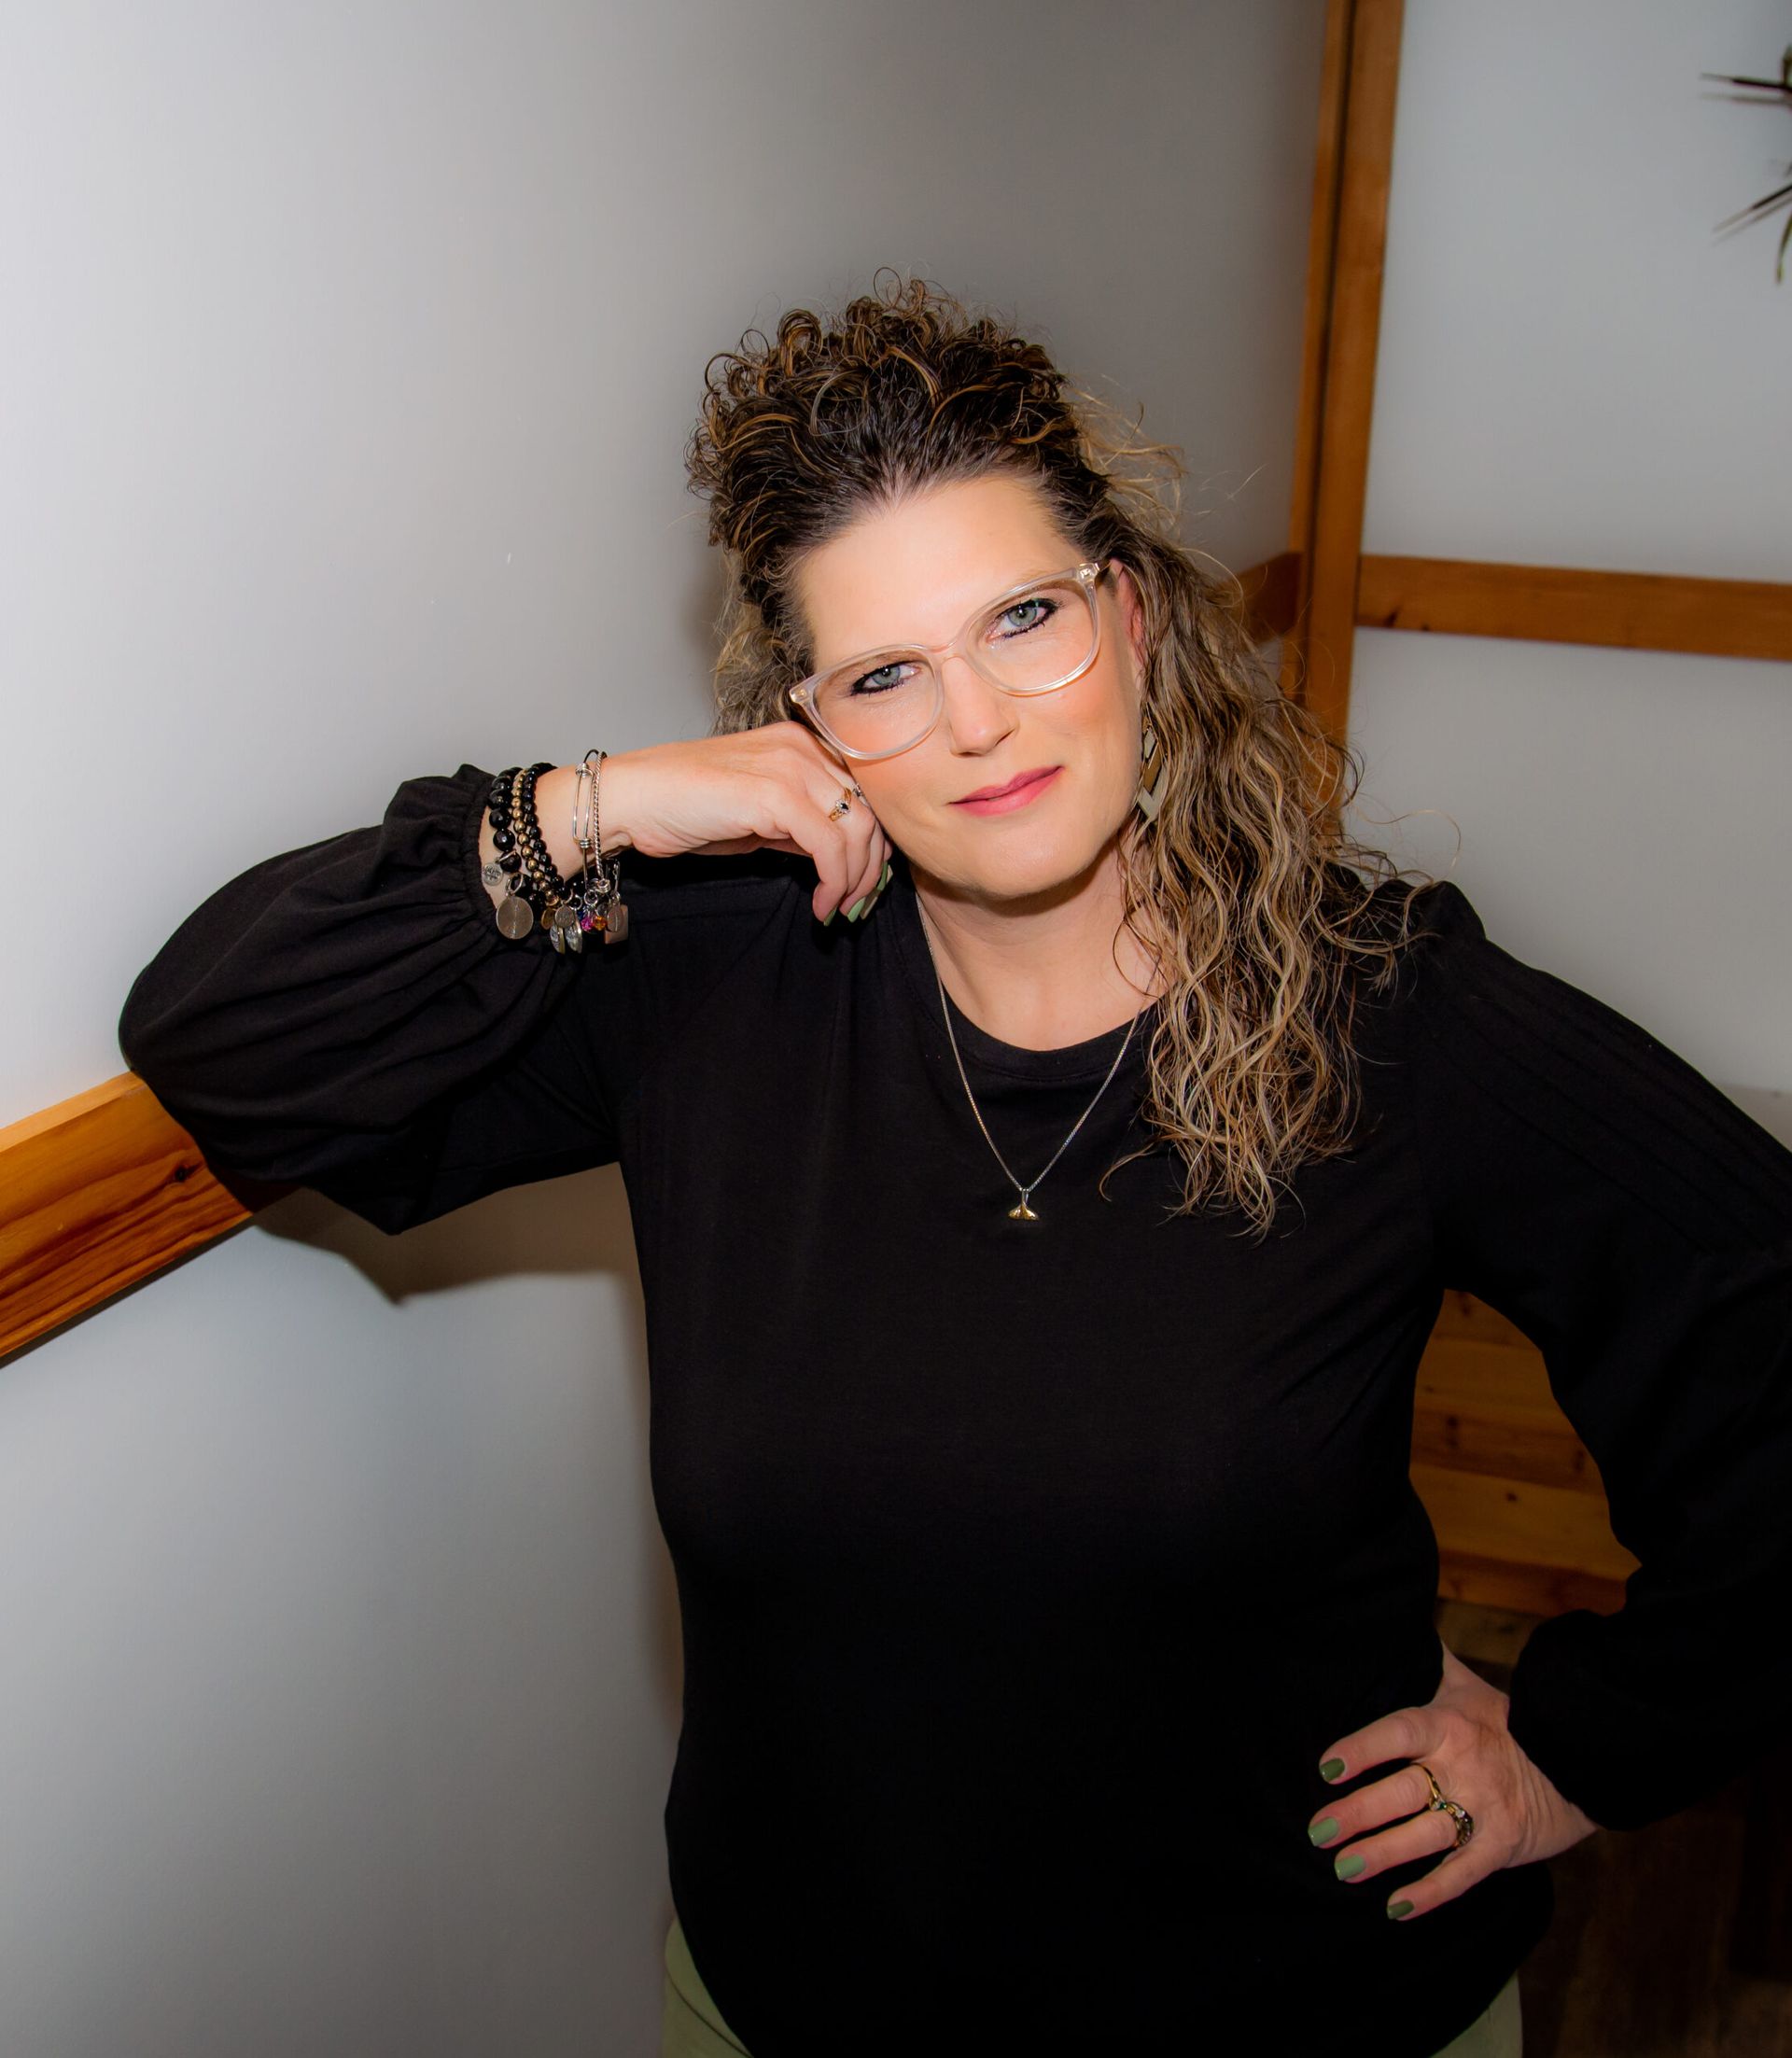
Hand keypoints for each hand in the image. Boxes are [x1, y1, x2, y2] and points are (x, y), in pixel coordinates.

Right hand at [600, 724, 892, 923]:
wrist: (633, 798)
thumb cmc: (684, 807)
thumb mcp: (757, 815)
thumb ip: (799, 825)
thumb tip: (836, 854)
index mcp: (801, 744)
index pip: (863, 793)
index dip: (873, 843)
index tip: (864, 884)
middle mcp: (802, 747)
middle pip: (869, 810)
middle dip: (871, 866)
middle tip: (857, 904)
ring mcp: (791, 767)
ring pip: (857, 829)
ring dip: (856, 880)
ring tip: (838, 909)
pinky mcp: (776, 794)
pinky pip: (829, 845)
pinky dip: (834, 881)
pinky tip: (820, 903)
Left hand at [1307, 1636, 1600, 1920]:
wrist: (1576, 1760)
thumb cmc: (1509, 1722)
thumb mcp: (1469, 1686)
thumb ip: (1430, 1663)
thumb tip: (1398, 1621)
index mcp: (1448, 1724)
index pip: (1397, 1733)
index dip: (1361, 1749)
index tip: (1326, 1766)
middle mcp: (1461, 1767)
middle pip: (1401, 1791)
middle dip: (1357, 1813)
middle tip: (1317, 1831)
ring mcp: (1482, 1809)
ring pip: (1424, 1836)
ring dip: (1382, 1854)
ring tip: (1343, 1868)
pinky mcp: (1501, 1846)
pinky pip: (1461, 1874)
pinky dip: (1430, 1893)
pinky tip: (1395, 1907)